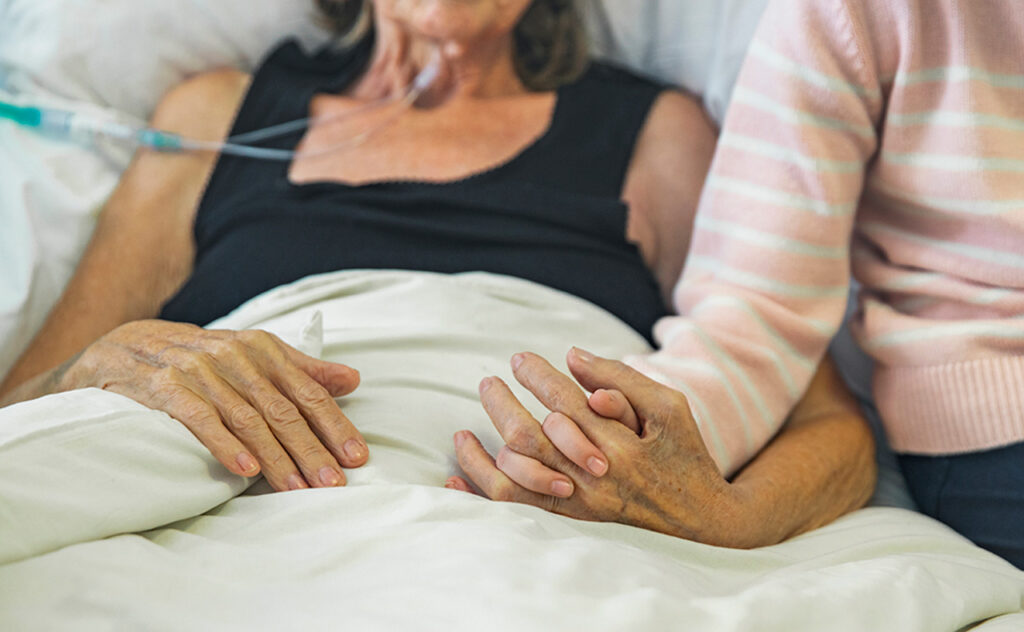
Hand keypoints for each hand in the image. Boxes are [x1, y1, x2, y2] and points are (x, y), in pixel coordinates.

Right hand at [57, 320, 367, 491]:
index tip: (356, 457)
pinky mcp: (165, 387)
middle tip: (332, 483)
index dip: (334, 425)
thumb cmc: (202, 358)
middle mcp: (235, 356)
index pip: (307, 392)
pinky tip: (246, 470)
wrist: (124, 346)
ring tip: (296, 488)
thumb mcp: (254, 356)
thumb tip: (352, 379)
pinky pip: (200, 418)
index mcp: (262, 349)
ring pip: (247, 418)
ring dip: (275, 457)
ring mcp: (199, 370)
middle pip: (282, 410)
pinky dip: (225, 444)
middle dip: (311, 449)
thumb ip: (302, 370)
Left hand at [448, 348, 753, 546]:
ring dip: (480, 454)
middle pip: (530, 437)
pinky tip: (457, 480)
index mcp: (620, 445)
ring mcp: (580, 507)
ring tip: (460, 433)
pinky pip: (516, 513)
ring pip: (514, 479)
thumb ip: (622, 379)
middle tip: (487, 382)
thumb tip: (572, 356)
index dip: (537, 377)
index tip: (518, 358)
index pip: (564, 402)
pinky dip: (483, 496)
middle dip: (501, 405)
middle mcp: (594, 478)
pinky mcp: (573, 526)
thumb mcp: (669, 408)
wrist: (705, 525)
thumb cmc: (686, 456)